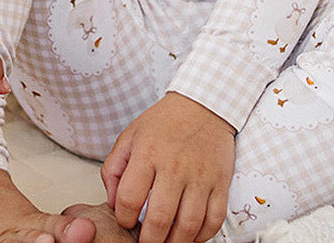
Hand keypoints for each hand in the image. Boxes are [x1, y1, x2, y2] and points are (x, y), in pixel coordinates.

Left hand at [102, 92, 235, 242]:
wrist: (203, 105)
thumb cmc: (165, 123)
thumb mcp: (130, 136)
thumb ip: (113, 169)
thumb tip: (113, 204)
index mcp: (148, 153)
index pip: (129, 199)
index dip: (124, 218)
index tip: (127, 221)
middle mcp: (174, 166)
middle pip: (159, 219)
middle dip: (148, 242)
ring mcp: (200, 176)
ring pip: (188, 225)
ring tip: (166, 242)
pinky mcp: (220, 182)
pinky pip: (214, 220)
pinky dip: (202, 236)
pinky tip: (191, 234)